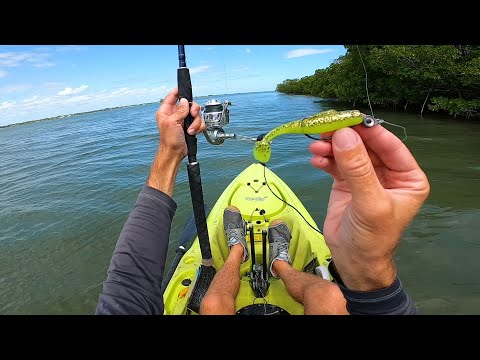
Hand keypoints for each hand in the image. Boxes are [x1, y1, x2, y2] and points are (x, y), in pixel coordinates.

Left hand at [155, 87, 204, 160]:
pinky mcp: (191, 126)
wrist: (175, 152)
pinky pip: (199, 122)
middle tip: (192, 114)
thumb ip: (179, 111)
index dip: (179, 91)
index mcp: (167, 111)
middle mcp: (175, 114)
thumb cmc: (169, 140)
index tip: (184, 89)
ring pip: (196, 114)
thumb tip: (185, 101)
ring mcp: (184, 120)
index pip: (173, 96)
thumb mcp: (171, 123)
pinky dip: (198, 127)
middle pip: (189, 104)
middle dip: (193, 110)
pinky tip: (192, 133)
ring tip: (190, 130)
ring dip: (195, 122)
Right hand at [309, 125, 429, 290]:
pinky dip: (325, 160)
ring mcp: (365, 176)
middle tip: (325, 129)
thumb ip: (358, 169)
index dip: (370, 132)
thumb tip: (343, 135)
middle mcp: (388, 173)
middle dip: (346, 138)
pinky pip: (335, 164)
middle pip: (366, 146)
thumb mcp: (369, 203)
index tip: (349, 119)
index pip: (390, 146)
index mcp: (407, 177)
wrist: (353, 260)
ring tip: (316, 147)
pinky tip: (315, 160)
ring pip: (348, 152)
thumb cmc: (372, 236)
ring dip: (331, 148)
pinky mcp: (345, 182)